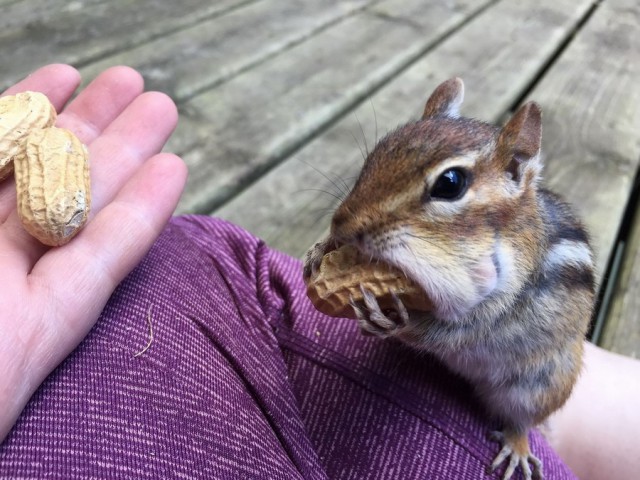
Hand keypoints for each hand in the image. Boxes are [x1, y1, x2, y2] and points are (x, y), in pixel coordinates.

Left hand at [0, 65, 186, 440]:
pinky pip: (103, 261)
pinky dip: (142, 216)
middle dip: (94, 123)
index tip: (67, 73)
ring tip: (164, 110)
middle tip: (137, 84)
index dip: (31, 106)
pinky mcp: (50, 327)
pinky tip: (174, 173)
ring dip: (129, 156)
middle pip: (44, 174)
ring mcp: (15, 287)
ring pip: (82, 209)